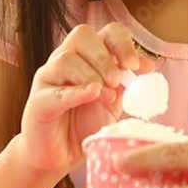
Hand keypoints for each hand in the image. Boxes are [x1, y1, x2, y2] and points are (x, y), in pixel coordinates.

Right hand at [20, 23, 154, 175]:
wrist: (59, 155)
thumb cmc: (84, 123)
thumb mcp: (114, 100)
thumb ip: (128, 83)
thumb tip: (149, 65)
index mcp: (88, 55)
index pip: (107, 32)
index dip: (123, 43)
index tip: (135, 65)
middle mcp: (65, 59)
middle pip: (82, 35)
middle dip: (105, 57)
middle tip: (116, 81)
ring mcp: (48, 78)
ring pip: (66, 59)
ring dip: (92, 76)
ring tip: (106, 98)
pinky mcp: (38, 101)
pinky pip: (56, 90)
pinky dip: (77, 92)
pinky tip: (93, 96)